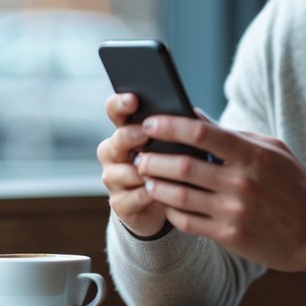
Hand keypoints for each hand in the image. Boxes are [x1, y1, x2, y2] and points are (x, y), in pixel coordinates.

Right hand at [96, 93, 167, 237]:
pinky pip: (134, 196)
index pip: (115, 111)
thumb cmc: (172, 167)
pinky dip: (151, 194)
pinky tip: (163, 192)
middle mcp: (114, 152)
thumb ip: (176, 130)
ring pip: (124, 172)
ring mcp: (114, 178)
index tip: (133, 100)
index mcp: (126, 131)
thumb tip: (192, 114)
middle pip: (117, 140)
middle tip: (146, 133)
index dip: (120, 104)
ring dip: (144, 170)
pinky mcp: (120, 203)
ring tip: (161, 169)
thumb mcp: (175, 147)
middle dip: (132, 136)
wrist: (165, 205)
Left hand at [135, 113, 305, 271]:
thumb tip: (195, 117)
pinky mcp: (230, 237)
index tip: (151, 122)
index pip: (203, 133)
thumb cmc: (293, 186)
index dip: (171, 126)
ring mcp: (235, 212)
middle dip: (154, 157)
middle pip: (184, 165)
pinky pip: (188, 222)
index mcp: (253, 155)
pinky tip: (165, 201)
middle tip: (139, 152)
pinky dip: (171, 210)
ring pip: (180, 196)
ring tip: (145, 175)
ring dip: (157, 183)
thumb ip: (236, 134)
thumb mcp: (273, 151)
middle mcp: (242, 182)